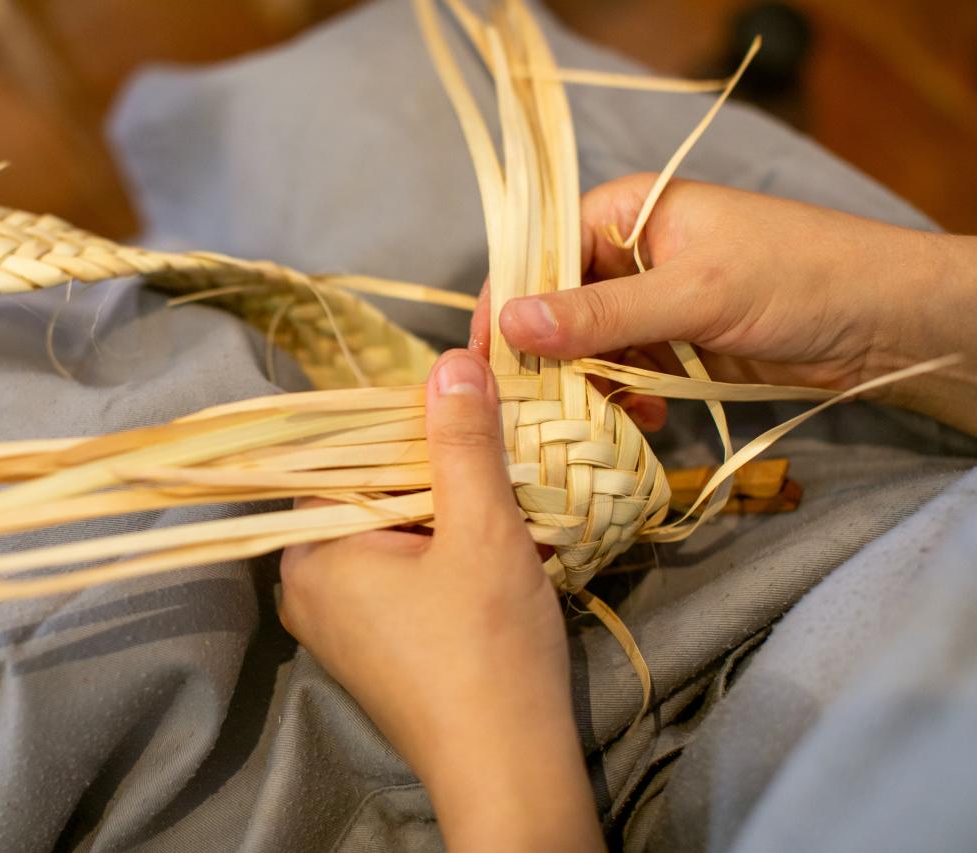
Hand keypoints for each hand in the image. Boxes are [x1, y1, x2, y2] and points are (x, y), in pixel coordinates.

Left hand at [279, 349, 603, 852]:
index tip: (467, 415)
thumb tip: (452, 361)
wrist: (507, 771)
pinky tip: (488, 558)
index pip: (347, 454)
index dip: (410, 428)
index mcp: (309, 551)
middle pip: (369, 493)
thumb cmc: (488, 650)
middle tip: (496, 464)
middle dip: (435, 475)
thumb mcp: (482, 529)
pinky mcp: (367, 650)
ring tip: (501, 510)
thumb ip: (462, 442)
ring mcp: (334, 624)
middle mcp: (304, 585)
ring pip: (389, 535)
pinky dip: (439, 557)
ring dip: (445, 517)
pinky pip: (396, 576)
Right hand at [469, 174, 976, 435]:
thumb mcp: (694, 294)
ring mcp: (648, 302)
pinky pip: (622, 373)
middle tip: (531, 411)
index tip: (481, 363)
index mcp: (625, 211)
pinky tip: (640, 423)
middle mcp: (626, 253)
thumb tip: (510, 323)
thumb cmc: (798, 278)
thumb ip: (601, 313)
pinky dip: (622, 400)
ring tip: (591, 423)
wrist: (883, 322)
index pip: (538, 254)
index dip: (506, 305)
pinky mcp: (671, 345)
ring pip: (586, 348)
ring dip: (585, 387)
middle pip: (555, 307)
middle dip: (544, 358)